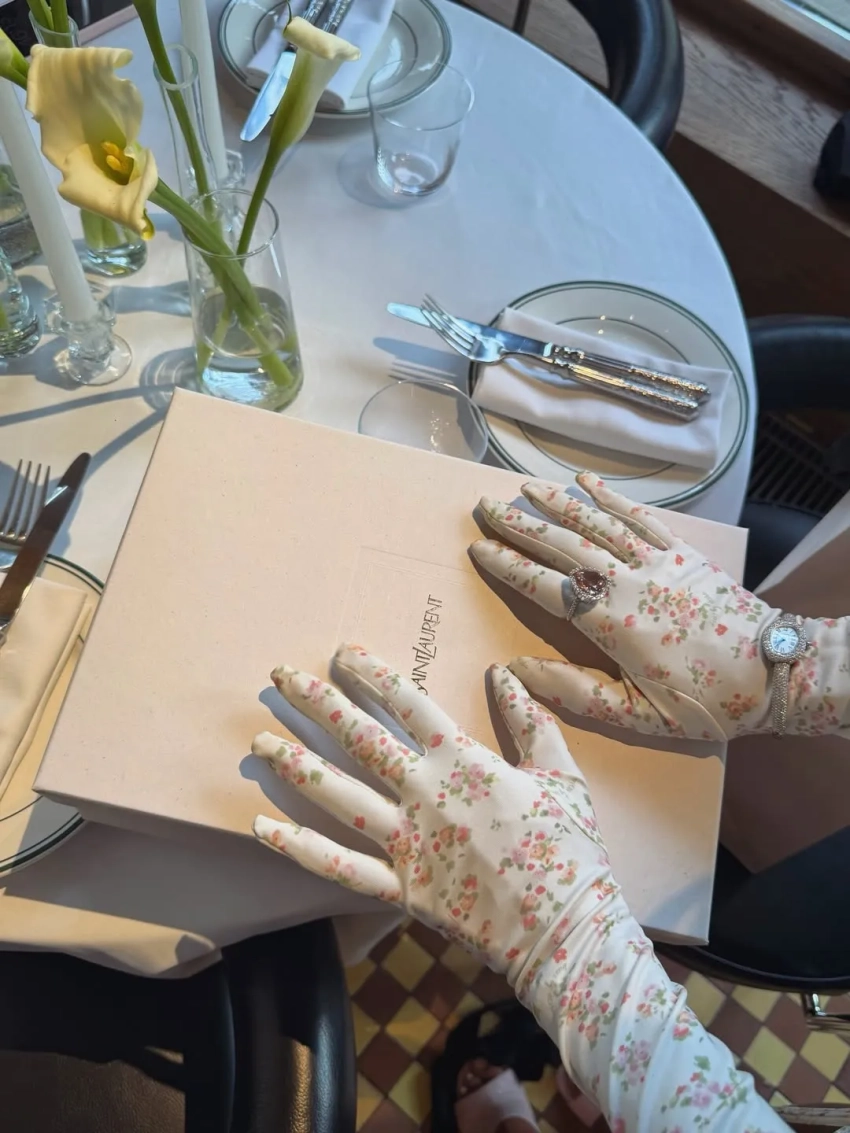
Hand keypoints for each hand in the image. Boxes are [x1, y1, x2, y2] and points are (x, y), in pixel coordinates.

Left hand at [250, 647, 787, 1132]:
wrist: (564, 928)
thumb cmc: (569, 849)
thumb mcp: (561, 774)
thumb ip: (530, 721)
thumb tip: (506, 672)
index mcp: (463, 762)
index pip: (407, 704)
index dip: (372, 675)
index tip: (342, 652)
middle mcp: (424, 794)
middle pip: (360, 739)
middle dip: (318, 704)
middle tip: (282, 675)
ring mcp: (406, 842)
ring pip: (338, 796)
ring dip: (296, 766)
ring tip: (259, 742)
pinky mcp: (399, 887)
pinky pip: (340, 866)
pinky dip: (299, 848)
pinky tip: (262, 828)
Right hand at [470, 472, 848, 740]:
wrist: (774, 673)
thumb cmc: (706, 701)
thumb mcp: (636, 715)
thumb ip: (574, 692)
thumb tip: (516, 670)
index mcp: (612, 623)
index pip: (547, 586)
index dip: (509, 566)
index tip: (479, 548)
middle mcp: (628, 582)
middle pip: (564, 546)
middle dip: (521, 525)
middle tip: (485, 506)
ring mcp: (656, 561)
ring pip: (597, 523)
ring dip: (558, 503)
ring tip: (525, 486)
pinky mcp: (681, 553)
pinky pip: (639, 517)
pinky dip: (611, 497)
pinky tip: (588, 482)